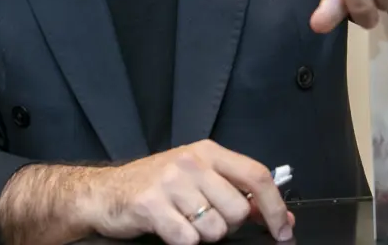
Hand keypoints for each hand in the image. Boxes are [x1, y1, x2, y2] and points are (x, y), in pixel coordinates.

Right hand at [87, 140, 293, 244]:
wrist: (105, 192)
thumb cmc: (157, 184)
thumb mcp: (200, 177)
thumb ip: (239, 192)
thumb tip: (281, 217)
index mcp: (209, 151)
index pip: (257, 175)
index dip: (274, 207)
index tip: (282, 229)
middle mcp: (192, 162)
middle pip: (237, 209)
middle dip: (228, 225)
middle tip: (207, 219)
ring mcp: (171, 182)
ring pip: (214, 228)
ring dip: (203, 235)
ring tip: (185, 222)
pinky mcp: (151, 205)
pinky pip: (187, 239)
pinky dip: (183, 241)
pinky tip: (171, 228)